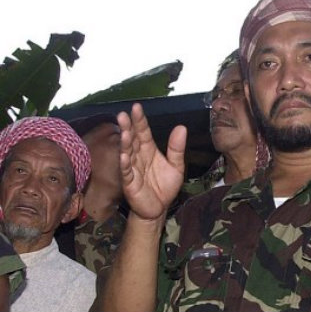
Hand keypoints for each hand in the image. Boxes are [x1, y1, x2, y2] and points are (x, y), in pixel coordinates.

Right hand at [118, 103, 185, 220]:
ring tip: (124, 131)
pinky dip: (125, 164)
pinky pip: (127, 172)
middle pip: (132, 139)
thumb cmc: (165, 186)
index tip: (136, 107)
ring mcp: (133, 169)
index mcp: (149, 150)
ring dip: (125, 142)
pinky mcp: (130, 183)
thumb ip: (176, 148)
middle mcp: (139, 157)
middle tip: (124, 114)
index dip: (140, 120)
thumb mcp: (176, 165)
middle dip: (128, 127)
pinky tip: (124, 155)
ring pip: (127, 153)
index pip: (143, 132)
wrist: (160, 208)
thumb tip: (181, 127)